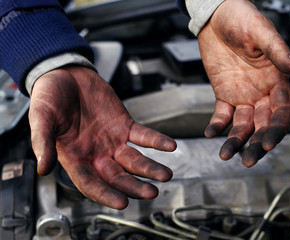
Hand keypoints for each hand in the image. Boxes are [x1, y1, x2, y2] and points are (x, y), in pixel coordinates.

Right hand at [29, 66, 176, 208]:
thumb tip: (42, 169)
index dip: (105, 195)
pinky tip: (170, 146)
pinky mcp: (124, 125)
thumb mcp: (41, 119)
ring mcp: (113, 141)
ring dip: (150, 168)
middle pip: (118, 177)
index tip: (122, 203)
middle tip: (151, 192)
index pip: (91, 184)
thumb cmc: (49, 98)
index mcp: (76, 158)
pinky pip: (143, 135)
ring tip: (165, 175)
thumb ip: (43, 143)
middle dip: (134, 186)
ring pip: (134, 160)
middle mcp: (97, 154)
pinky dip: (156, 141)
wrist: (66, 75)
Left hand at [198, 0, 289, 166]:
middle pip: (264, 124)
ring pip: (243, 125)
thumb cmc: (242, 19)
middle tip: (249, 161)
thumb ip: (277, 51)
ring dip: (236, 141)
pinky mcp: (224, 94)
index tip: (269, 143)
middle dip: (258, 144)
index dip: (277, 128)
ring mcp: (243, 95)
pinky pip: (222, 114)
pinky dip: (217, 125)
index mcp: (277, 79)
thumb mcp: (260, 33)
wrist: (216, 17)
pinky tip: (210, 133)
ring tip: (225, 155)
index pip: (283, 111)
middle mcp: (262, 92)